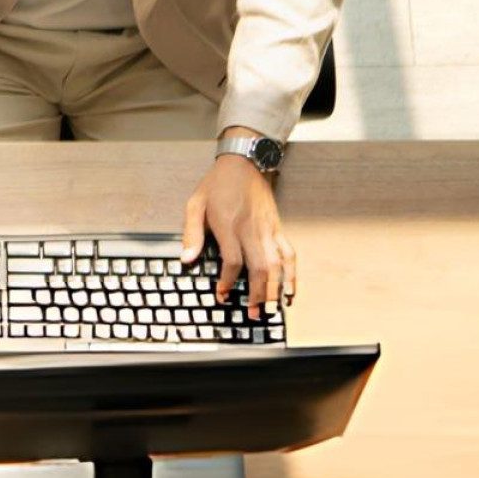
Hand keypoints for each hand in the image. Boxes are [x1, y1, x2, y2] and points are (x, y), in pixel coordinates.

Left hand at [181, 147, 294, 320]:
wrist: (244, 163)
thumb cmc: (216, 185)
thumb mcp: (194, 204)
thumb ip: (191, 233)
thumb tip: (186, 259)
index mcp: (229, 225)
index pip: (232, 260)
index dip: (228, 281)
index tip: (222, 295)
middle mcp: (251, 229)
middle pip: (259, 267)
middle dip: (258, 294)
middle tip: (254, 314)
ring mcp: (268, 230)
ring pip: (277, 264)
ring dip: (277, 289)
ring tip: (274, 309)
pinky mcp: (278, 228)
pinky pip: (289, 254)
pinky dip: (292, 274)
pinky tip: (291, 290)